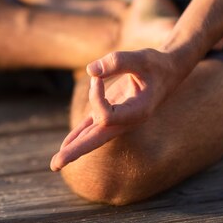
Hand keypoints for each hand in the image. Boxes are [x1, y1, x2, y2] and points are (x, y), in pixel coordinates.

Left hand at [50, 48, 188, 170]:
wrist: (167, 71)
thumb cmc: (156, 64)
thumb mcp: (141, 58)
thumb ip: (117, 61)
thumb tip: (90, 70)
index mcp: (137, 113)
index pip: (106, 116)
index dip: (96, 96)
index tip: (98, 76)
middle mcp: (126, 121)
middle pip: (97, 140)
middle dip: (75, 151)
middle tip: (55, 165)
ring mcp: (117, 118)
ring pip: (92, 137)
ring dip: (73, 149)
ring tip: (55, 165)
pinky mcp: (111, 111)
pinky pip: (92, 127)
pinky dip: (79, 136)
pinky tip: (66, 146)